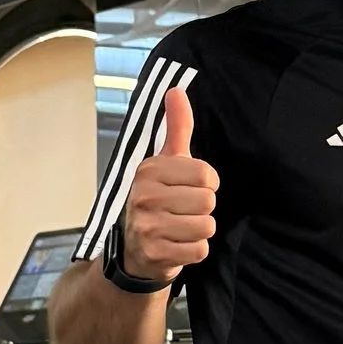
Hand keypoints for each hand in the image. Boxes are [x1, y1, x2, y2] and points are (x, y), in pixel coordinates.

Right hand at [123, 85, 218, 282]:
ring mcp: (147, 226)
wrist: (134, 250)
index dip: (206, 184)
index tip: (187, 188)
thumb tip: (176, 90)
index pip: (207, 176)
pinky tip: (176, 245)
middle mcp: (144, 196)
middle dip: (202, 209)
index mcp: (149, 170)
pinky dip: (194, 250)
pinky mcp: (154, 253)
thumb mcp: (165, 161)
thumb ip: (176, 127)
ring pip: (206, 226)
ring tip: (179, 227)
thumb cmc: (157, 199)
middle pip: (208, 201)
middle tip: (181, 211)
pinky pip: (200, 250)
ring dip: (199, 230)